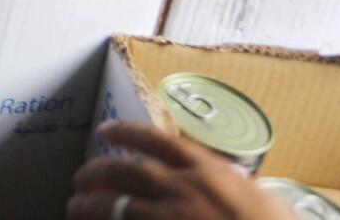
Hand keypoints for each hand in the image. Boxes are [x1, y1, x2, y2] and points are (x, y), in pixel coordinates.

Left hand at [68, 121, 294, 219]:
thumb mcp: (265, 203)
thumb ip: (235, 186)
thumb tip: (225, 179)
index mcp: (209, 172)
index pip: (156, 140)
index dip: (125, 132)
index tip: (105, 131)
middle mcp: (183, 190)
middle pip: (123, 170)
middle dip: (95, 172)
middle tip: (80, 179)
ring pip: (113, 207)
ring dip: (87, 207)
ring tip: (74, 208)